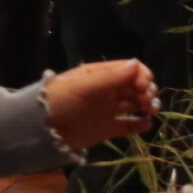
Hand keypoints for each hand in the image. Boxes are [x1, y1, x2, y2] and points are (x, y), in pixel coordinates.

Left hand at [43, 59, 158, 152]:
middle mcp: (108, 90)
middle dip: (148, 90)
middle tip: (147, 101)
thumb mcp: (85, 85)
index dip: (142, 76)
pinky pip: (131, 125)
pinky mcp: (109, 128)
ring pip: (137, 103)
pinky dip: (142, 124)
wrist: (42, 129)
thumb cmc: (60, 100)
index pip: (131, 69)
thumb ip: (111, 76)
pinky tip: (145, 123)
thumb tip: (137, 63)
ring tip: (150, 111)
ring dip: (149, 104)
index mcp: (102, 75)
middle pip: (137, 86)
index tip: (143, 87)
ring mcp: (109, 109)